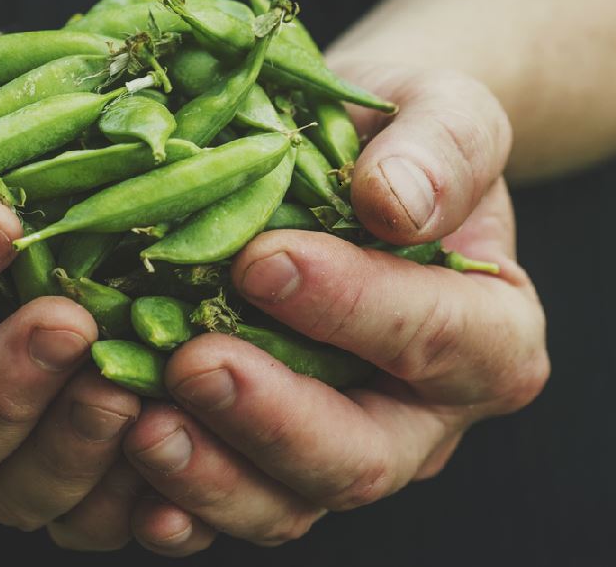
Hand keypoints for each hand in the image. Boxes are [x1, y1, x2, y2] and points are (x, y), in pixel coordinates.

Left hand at [107, 66, 548, 554]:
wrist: (360, 174)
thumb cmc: (405, 140)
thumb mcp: (445, 112)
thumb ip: (442, 150)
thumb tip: (396, 203)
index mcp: (489, 335)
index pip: (438, 338)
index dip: (354, 308)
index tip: (264, 260)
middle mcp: (422, 416)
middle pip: (362, 456)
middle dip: (272, 419)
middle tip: (193, 365)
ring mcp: (344, 448)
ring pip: (288, 503)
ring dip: (212, 477)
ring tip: (143, 428)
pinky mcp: (272, 464)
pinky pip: (228, 503)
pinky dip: (175, 503)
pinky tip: (126, 473)